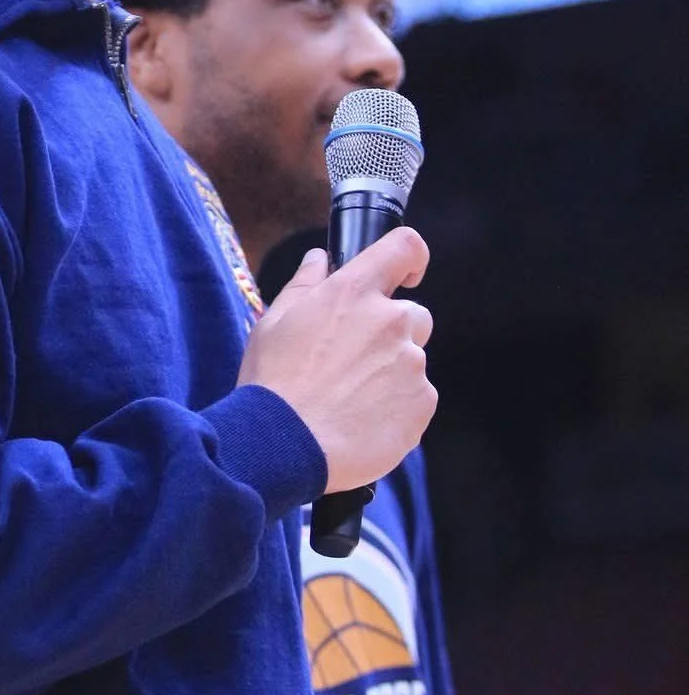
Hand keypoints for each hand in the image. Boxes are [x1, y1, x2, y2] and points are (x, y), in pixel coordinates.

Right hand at [237, 229, 435, 493]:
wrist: (284, 446)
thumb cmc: (273, 383)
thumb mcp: (274, 323)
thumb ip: (304, 285)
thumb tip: (318, 259)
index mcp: (354, 293)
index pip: (404, 248)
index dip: (410, 258)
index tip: (405, 275)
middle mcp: (391, 321)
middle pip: (413, 315)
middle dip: (391, 332)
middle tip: (353, 362)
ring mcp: (411, 364)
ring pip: (412, 361)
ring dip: (391, 374)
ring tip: (350, 400)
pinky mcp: (421, 404)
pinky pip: (417, 398)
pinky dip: (396, 407)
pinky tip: (361, 420)